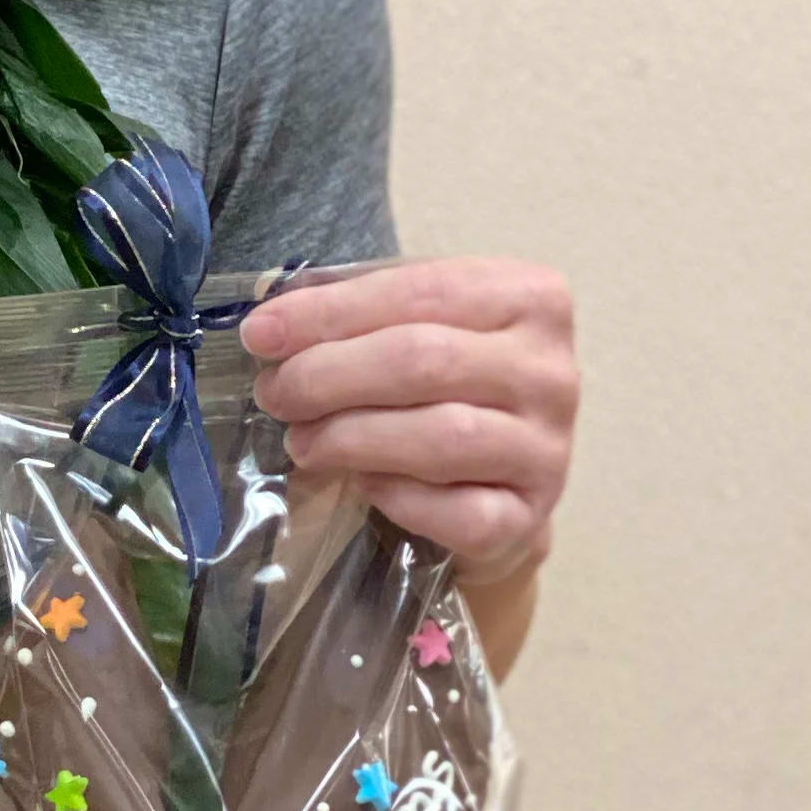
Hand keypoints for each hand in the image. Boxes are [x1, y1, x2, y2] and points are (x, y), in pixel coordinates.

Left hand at [237, 257, 577, 595]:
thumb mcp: (410, 329)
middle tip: (274, 394)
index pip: (422, 292)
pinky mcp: (529, 518)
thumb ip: (354, 314)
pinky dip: (395, 496)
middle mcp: (551, 371)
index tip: (259, 334)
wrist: (496, 487)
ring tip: (302, 441)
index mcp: (529, 298)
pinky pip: (455, 511)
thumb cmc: (442, 392)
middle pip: (424, 360)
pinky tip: (362, 485)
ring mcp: (548, 449)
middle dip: (328, 376)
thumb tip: (269, 324)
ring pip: (440, 436)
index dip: (330, 313)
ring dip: (350, 437)